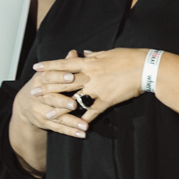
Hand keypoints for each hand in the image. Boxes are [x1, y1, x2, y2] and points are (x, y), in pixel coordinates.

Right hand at [14, 49, 89, 139]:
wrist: (24, 105)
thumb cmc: (44, 85)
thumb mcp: (49, 73)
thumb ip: (63, 65)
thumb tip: (74, 53)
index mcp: (40, 80)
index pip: (49, 77)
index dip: (59, 77)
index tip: (71, 76)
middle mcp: (38, 96)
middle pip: (51, 98)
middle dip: (63, 101)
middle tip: (75, 104)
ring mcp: (40, 111)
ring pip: (56, 116)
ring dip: (71, 121)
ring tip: (84, 125)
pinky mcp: (44, 123)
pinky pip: (58, 128)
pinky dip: (70, 131)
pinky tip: (82, 134)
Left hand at [30, 48, 147, 134]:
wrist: (145, 68)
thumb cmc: (129, 57)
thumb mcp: (109, 52)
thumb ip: (94, 55)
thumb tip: (83, 53)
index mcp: (90, 62)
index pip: (65, 63)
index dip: (49, 65)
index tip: (36, 67)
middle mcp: (90, 75)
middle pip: (64, 82)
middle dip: (47, 88)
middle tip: (33, 92)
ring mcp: (97, 89)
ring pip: (74, 100)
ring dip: (60, 109)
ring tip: (47, 115)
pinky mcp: (106, 101)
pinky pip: (92, 112)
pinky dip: (83, 120)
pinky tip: (75, 126)